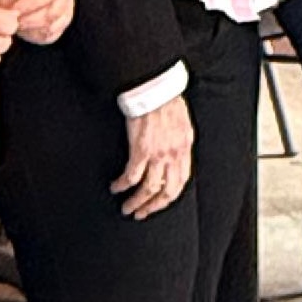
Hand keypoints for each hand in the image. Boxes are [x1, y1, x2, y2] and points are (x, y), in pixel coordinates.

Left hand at [0, 0, 76, 45]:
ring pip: (52, 26)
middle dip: (28, 20)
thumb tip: (6, 16)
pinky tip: (23, 29)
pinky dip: (35, 35)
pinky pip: (51, 35)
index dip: (29, 4)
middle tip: (11, 21)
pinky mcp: (63, 22)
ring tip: (15, 24)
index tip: (12, 9)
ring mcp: (68, 8)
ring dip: (30, 29)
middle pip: (52, 12)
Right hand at [113, 97, 194, 218]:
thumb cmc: (164, 99)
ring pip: (149, 188)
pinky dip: (123, 185)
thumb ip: (177, 141)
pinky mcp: (141, 150)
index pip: (181, 181)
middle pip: (168, 191)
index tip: (158, 204)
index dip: (169, 196)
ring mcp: (158, 154)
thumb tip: (172, 153)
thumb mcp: (180, 123)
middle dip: (153, 206)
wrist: (154, 87)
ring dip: (137, 202)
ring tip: (127, 208)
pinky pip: (132, 176)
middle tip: (141, 213)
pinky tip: (116, 187)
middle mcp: (175, 155)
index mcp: (185, 148)